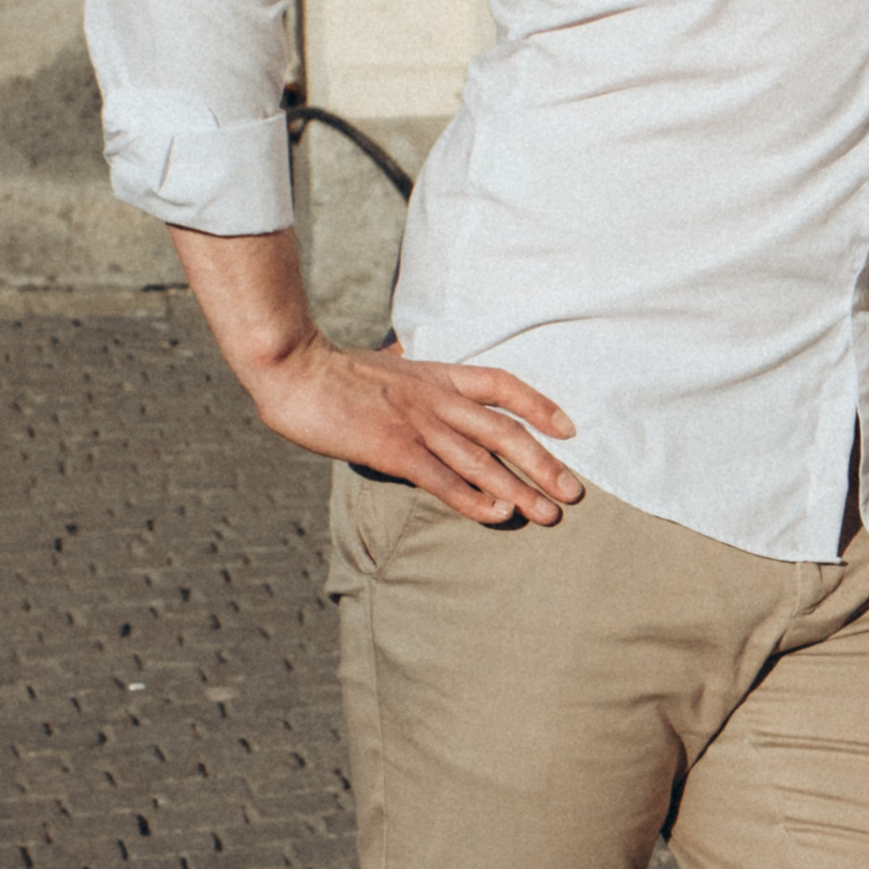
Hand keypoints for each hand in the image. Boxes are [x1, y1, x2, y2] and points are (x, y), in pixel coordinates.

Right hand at [168, 225, 581, 524]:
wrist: (294, 369)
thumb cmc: (331, 371)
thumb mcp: (381, 363)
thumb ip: (403, 366)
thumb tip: (402, 352)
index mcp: (436, 374)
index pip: (502, 385)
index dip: (540, 405)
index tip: (569, 429)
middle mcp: (435, 397)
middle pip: (504, 429)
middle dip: (544, 463)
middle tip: (574, 492)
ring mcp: (416, 422)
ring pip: (481, 459)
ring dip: (519, 488)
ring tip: (549, 514)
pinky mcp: (392, 448)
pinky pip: (442, 478)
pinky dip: (473, 498)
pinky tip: (497, 516)